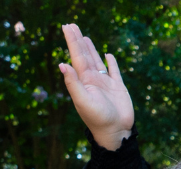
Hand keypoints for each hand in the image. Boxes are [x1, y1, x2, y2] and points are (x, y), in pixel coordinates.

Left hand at [57, 23, 133, 149]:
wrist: (115, 132)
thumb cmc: (97, 119)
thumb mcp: (83, 101)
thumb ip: (72, 83)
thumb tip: (61, 64)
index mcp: (83, 81)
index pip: (76, 56)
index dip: (71, 41)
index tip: (66, 27)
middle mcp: (93, 79)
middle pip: (84, 55)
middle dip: (78, 40)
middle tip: (71, 25)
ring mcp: (105, 83)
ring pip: (96, 61)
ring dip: (91, 49)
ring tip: (84, 37)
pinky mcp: (118, 87)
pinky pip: (114, 71)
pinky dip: (111, 62)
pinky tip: (108, 55)